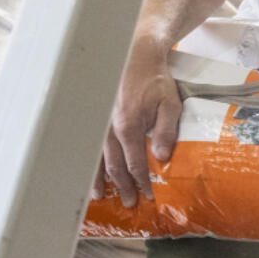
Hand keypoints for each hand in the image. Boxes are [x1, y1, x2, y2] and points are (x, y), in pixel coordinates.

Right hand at [90, 47, 182, 207]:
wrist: (135, 54)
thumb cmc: (155, 80)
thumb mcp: (170, 104)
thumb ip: (166, 132)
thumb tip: (160, 158)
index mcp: (130, 127)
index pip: (135, 164)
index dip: (141, 182)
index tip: (147, 196)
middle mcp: (110, 128)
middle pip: (115, 165)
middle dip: (122, 186)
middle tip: (129, 203)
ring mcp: (99, 122)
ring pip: (97, 157)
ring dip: (99, 178)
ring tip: (100, 196)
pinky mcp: (95, 116)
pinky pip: (90, 144)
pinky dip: (89, 160)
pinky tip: (89, 170)